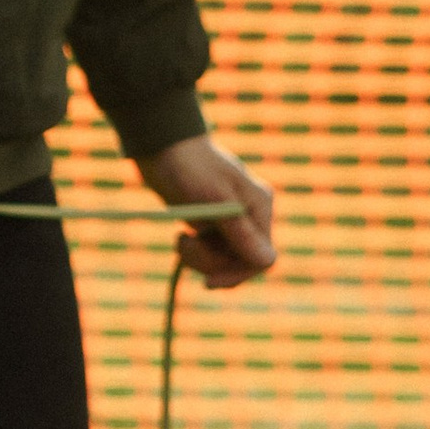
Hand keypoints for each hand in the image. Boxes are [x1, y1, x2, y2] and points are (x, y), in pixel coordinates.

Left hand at [138, 133, 275, 289]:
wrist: (162, 147)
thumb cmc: (188, 166)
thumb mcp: (214, 199)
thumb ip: (240, 231)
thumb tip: (268, 262)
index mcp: (260, 207)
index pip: (261, 258)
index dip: (237, 274)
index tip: (208, 282)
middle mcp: (252, 216)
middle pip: (241, 262)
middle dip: (211, 263)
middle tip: (183, 245)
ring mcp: (233, 221)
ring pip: (224, 260)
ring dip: (199, 257)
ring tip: (180, 239)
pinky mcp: (215, 224)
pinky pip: (211, 253)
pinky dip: (195, 252)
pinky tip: (181, 236)